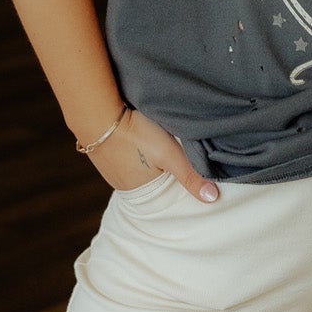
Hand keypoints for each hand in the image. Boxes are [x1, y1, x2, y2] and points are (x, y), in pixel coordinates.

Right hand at [88, 106, 220, 202]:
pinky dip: (133, 153)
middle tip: (173, 154)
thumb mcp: (170, 154)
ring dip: (147, 162)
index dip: (177, 182)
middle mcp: (123, 188)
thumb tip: (213, 198)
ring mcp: (110, 172)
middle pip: (152, 182)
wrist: (98, 113)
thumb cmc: (137, 134)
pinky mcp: (102, 155)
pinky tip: (137, 140)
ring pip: (138, 170)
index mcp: (141, 193)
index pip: (166, 194)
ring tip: (155, 146)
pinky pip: (124, 159)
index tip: (186, 169)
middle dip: (163, 173)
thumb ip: (191, 175)